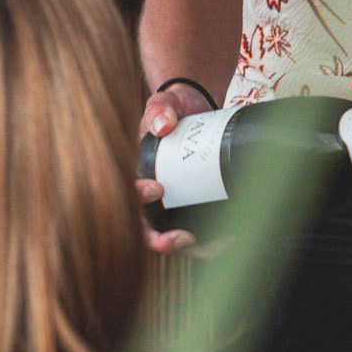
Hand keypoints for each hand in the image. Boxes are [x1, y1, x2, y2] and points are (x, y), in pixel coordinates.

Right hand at [135, 86, 210, 253]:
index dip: (137, 199)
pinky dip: (208, 241)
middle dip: (160, 240)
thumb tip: (163, 125)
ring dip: (188, 248)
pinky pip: (195, 229)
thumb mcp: (165, 103)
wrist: (195, 108)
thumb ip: (161, 108)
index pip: (126, 195)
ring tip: (214, 247)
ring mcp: (170, 203)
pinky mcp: (192, 205)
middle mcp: (149, 195)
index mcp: (136, 173)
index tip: (157, 189)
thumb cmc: (174, 109)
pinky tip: (226, 242)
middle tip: (184, 237)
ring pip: (170, 235)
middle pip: (145, 228)